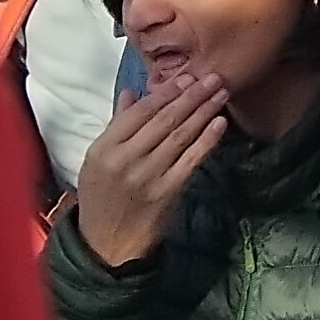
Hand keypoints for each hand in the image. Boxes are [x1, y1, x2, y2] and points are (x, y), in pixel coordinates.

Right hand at [73, 74, 229, 268]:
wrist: (106, 243)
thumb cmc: (102, 197)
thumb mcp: (97, 160)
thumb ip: (116, 124)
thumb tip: (131, 92)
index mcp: (103, 149)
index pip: (139, 112)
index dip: (166, 92)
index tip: (186, 77)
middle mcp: (125, 160)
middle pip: (164, 120)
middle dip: (191, 96)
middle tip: (213, 77)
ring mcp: (148, 176)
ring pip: (180, 136)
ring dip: (204, 111)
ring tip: (221, 93)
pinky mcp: (167, 191)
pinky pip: (191, 160)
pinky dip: (207, 140)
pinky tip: (220, 123)